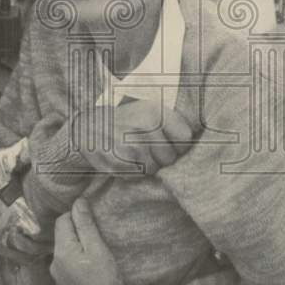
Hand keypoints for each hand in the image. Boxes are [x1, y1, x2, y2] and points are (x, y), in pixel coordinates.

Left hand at [51, 199, 135, 284]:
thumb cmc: (106, 280)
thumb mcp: (98, 248)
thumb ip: (85, 224)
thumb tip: (78, 202)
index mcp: (61, 252)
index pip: (62, 220)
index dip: (76, 214)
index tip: (92, 217)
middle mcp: (54, 263)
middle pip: (62, 236)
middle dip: (77, 230)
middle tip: (97, 232)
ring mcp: (58, 277)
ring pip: (65, 250)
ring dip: (78, 245)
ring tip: (95, 248)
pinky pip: (68, 265)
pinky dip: (78, 260)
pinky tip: (91, 266)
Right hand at [72, 99, 193, 176]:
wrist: (86, 127)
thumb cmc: (123, 120)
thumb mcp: (146, 108)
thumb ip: (171, 122)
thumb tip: (198, 140)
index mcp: (154, 111)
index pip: (185, 138)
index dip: (178, 144)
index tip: (169, 142)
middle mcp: (144, 127)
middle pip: (170, 157)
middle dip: (162, 157)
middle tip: (146, 148)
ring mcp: (131, 146)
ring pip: (155, 169)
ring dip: (147, 165)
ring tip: (134, 152)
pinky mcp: (120, 163)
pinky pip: (138, 176)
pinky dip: (134, 171)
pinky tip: (125, 158)